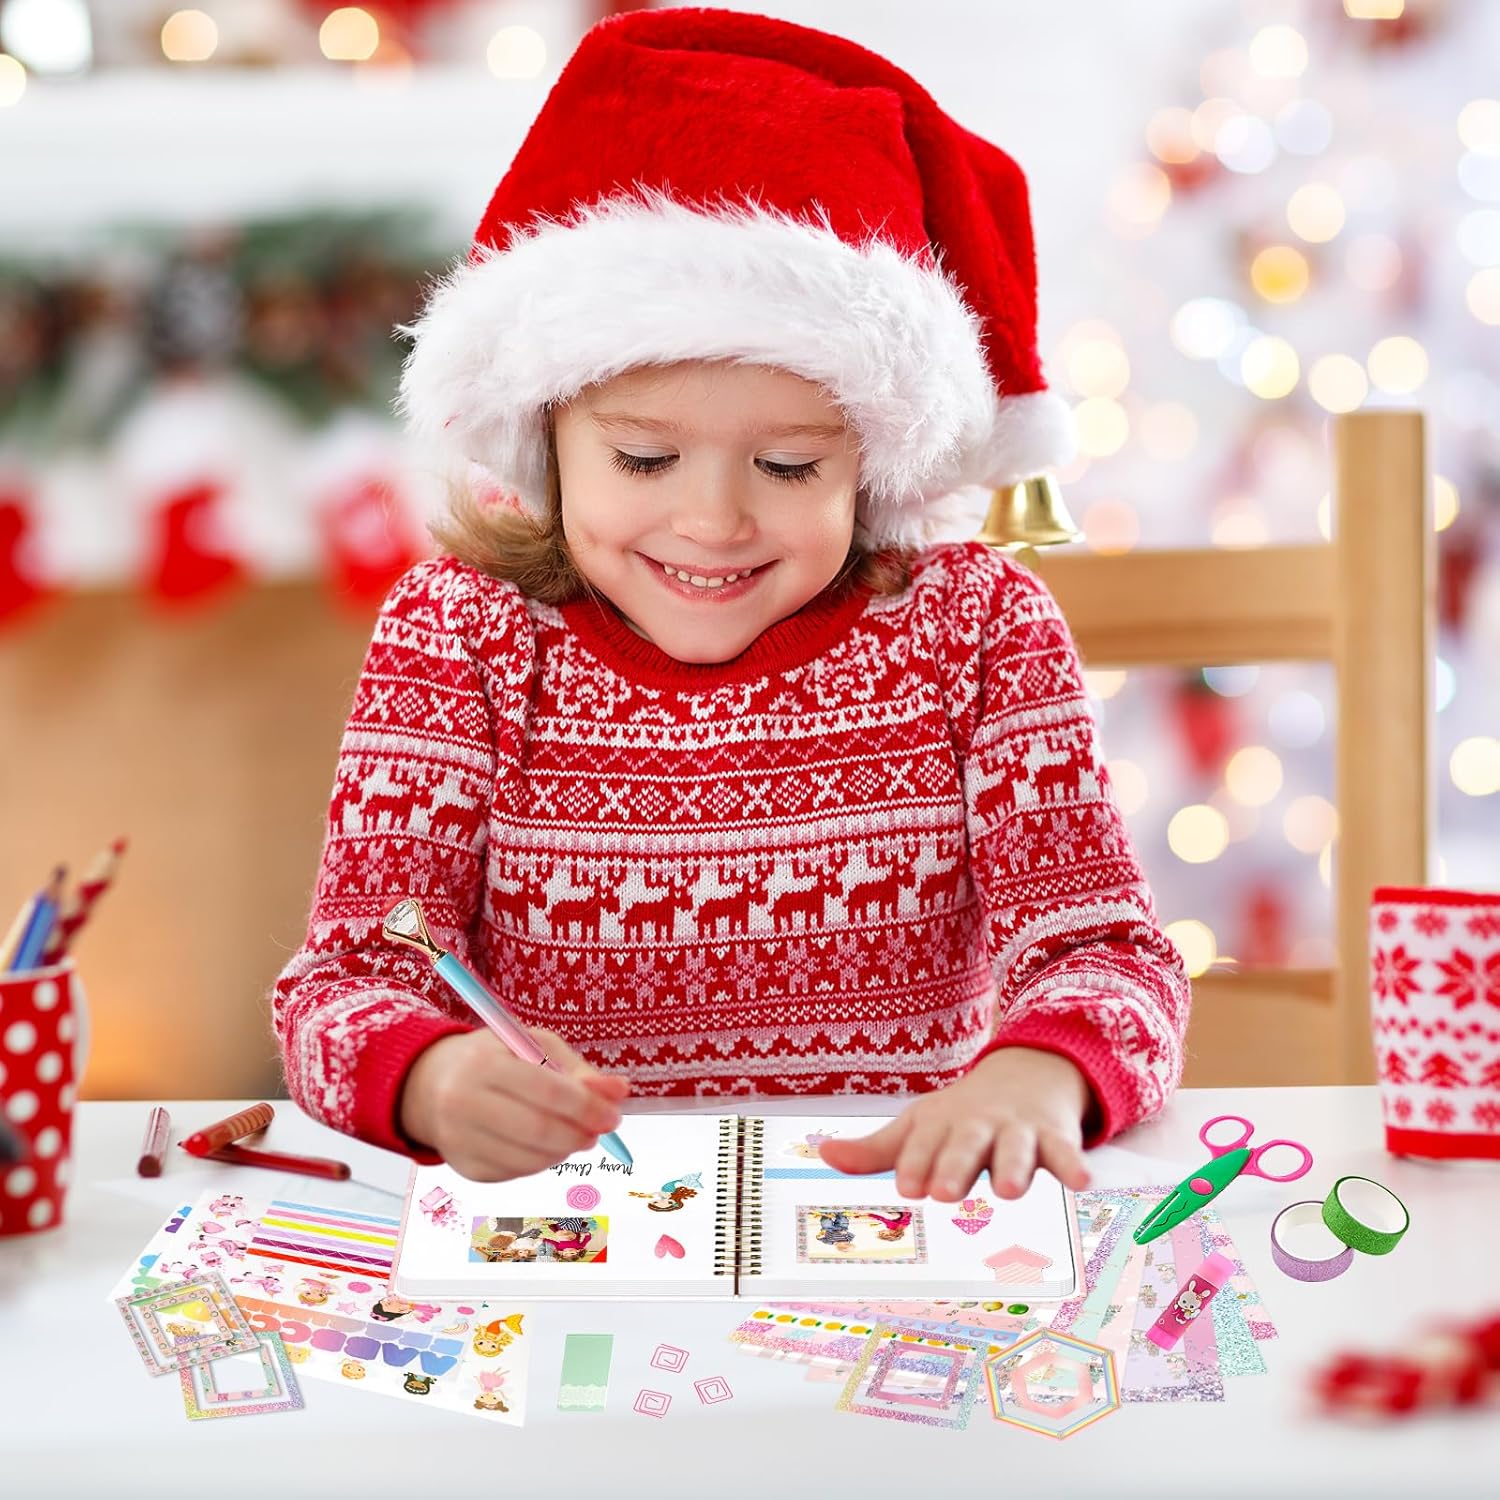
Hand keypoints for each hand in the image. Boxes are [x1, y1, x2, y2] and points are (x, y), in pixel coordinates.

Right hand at [399, 1026, 630, 1181]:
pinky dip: (541, 1162)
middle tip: (600, 1131)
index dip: (587, 1107)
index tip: (613, 1114)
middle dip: (580, 1134)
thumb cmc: (493, 1058)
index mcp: (483, 1064)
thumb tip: (619, 1092)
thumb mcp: (532, 1046)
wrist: (431, 1084)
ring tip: (574, 1135)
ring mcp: (460, 1140)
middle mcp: (464, 1103)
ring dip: (564, 1151)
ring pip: (530, 1160)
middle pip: (538, 1131)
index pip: (548, 1091)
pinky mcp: (465, 1168)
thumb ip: (577, 1071)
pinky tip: (543, 1144)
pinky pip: (516, 1173)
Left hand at [817, 1047, 1092, 1201]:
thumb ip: (877, 1150)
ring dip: (1011, 1166)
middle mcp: (977, 1125)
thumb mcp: (920, 1125)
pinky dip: (1073, 1164)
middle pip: (965, 1145)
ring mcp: (1017, 1129)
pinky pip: (1066, 1151)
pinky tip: (1080, 1182)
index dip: (914, 1163)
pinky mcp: (1054, 1135)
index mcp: (939, 1124)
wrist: (1027, 1071)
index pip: (922, 1144)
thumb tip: (824, 1156)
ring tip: (1006, 1190)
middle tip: (943, 1192)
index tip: (906, 1186)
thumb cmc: (963, 1114)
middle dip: (954, 1165)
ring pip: (1014, 1148)